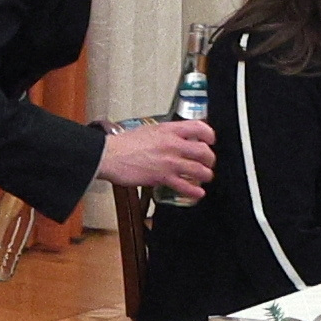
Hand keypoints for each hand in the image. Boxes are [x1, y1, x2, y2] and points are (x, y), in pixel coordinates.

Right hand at [101, 116, 215, 202]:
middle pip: (204, 151)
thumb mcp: (149, 130)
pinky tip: (198, 193)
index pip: (199, 127)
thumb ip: (166, 134)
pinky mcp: (162, 177)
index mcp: (169, 130)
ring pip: (199, 169)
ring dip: (205, 175)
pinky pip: (185, 186)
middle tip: (208, 162)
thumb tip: (176, 138)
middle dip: (210, 159)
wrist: (110, 155)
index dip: (209, 135)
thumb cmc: (124, 144)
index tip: (210, 140)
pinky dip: (194, 191)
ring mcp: (169, 162)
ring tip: (205, 177)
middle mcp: (173, 144)